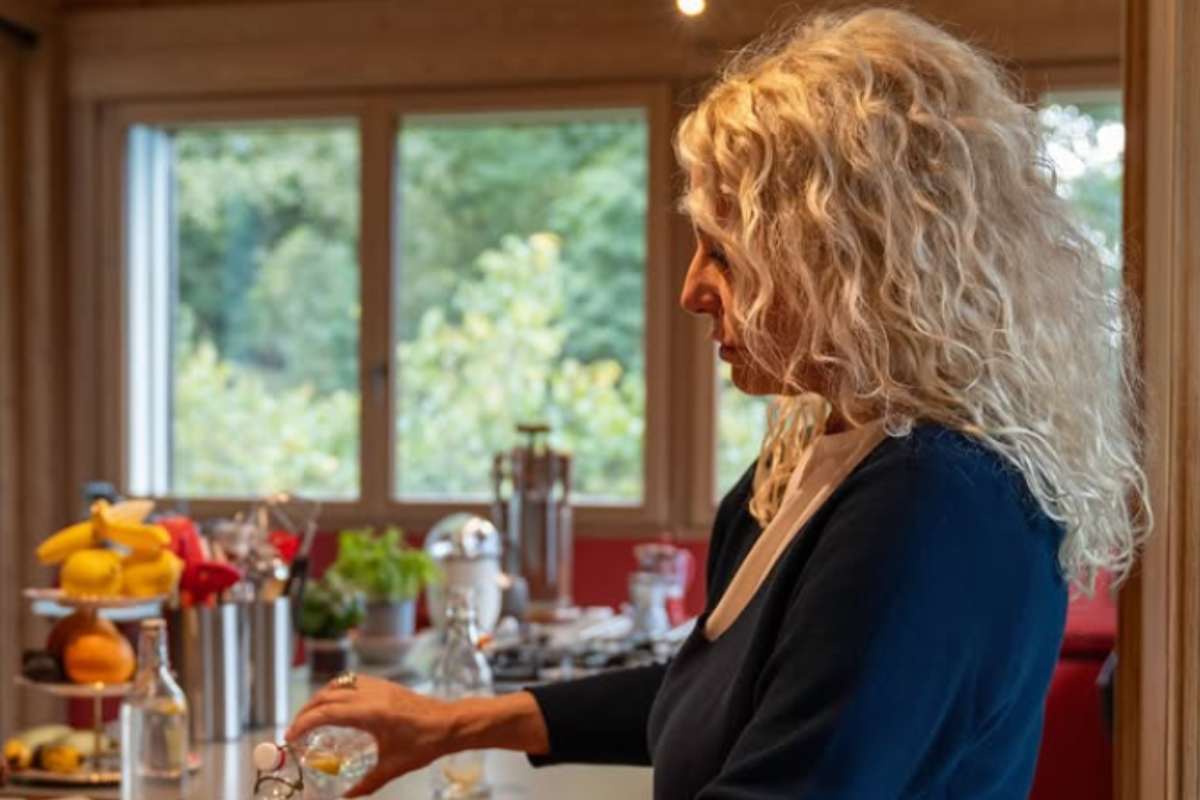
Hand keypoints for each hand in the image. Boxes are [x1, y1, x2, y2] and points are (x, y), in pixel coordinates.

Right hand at [286, 675, 452, 797]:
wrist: (451, 723)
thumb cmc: (425, 743)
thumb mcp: (393, 767)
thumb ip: (366, 783)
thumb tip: (345, 797)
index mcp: (371, 713)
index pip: (326, 712)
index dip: (303, 723)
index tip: (291, 736)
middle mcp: (371, 694)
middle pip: (327, 695)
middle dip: (306, 711)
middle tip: (296, 729)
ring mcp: (379, 686)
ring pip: (339, 684)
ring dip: (320, 697)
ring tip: (311, 716)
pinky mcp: (386, 685)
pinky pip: (352, 681)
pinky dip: (337, 690)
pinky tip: (336, 705)